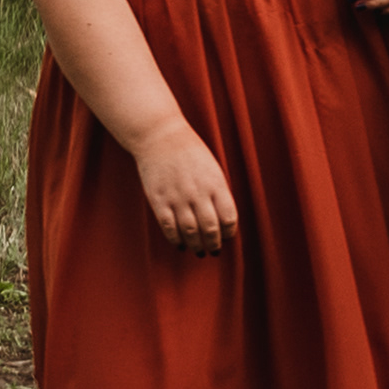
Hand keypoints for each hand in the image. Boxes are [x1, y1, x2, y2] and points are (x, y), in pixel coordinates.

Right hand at [131, 127, 238, 254]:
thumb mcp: (213, 169)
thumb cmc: (190, 152)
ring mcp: (178, 197)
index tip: (227, 237)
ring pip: (190, 231)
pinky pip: (169, 226)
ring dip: (196, 245)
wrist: (161, 137)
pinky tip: (180, 244)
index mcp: (216, 184)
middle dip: (214, 244)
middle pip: (210, 229)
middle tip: (214, 251)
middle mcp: (198, 193)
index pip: (229, 217)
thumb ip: (218, 192)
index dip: (229, 232)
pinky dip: (176, 239)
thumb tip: (223, 218)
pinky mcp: (159, 200)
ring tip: (199, 252)